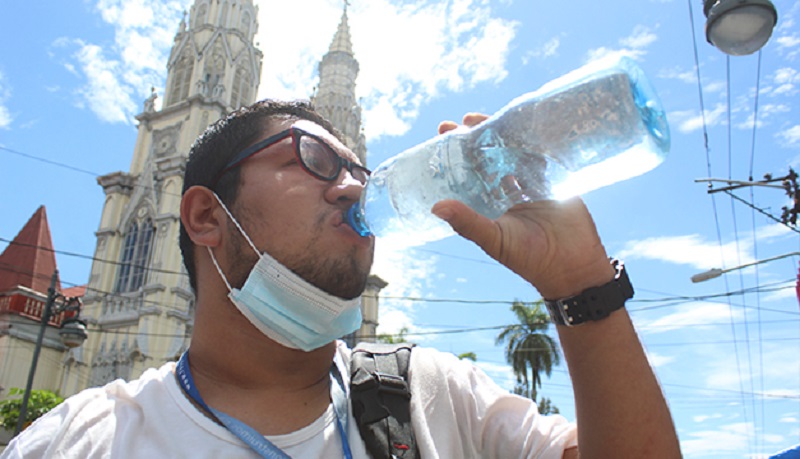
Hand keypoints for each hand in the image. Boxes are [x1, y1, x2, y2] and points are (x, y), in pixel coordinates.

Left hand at [432, 114, 614, 298]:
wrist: (573, 266)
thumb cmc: (529, 259)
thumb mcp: (493, 239)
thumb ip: (467, 223)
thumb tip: (435, 207)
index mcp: (489, 206)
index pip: (468, 176)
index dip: (456, 158)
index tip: (443, 137)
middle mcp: (507, 193)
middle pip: (488, 160)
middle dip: (475, 140)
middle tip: (461, 121)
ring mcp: (531, 186)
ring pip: (513, 155)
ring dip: (502, 137)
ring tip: (486, 119)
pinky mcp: (555, 181)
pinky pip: (541, 157)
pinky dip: (532, 143)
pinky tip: (521, 125)